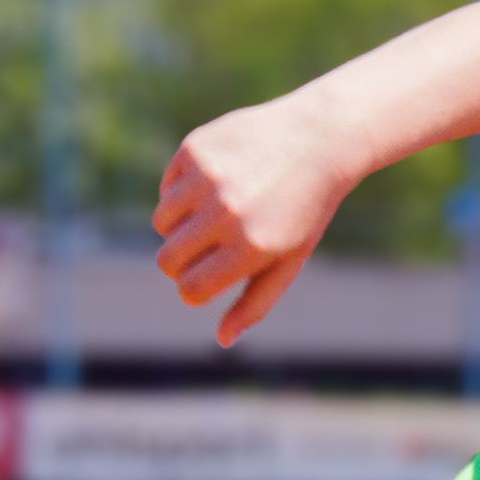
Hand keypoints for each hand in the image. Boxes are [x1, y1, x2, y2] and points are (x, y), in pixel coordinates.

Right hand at [153, 95, 366, 346]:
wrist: (318, 139)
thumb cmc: (305, 210)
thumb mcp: (288, 260)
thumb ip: (254, 302)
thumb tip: (223, 340)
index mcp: (251, 249)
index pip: (190, 289)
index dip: (193, 290)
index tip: (205, 280)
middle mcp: (226, 214)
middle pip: (168, 259)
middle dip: (180, 262)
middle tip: (207, 248)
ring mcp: (207, 179)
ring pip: (161, 223)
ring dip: (179, 225)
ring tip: (215, 213)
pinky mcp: (194, 149)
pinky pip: (166, 187)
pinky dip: (181, 191)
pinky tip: (217, 181)